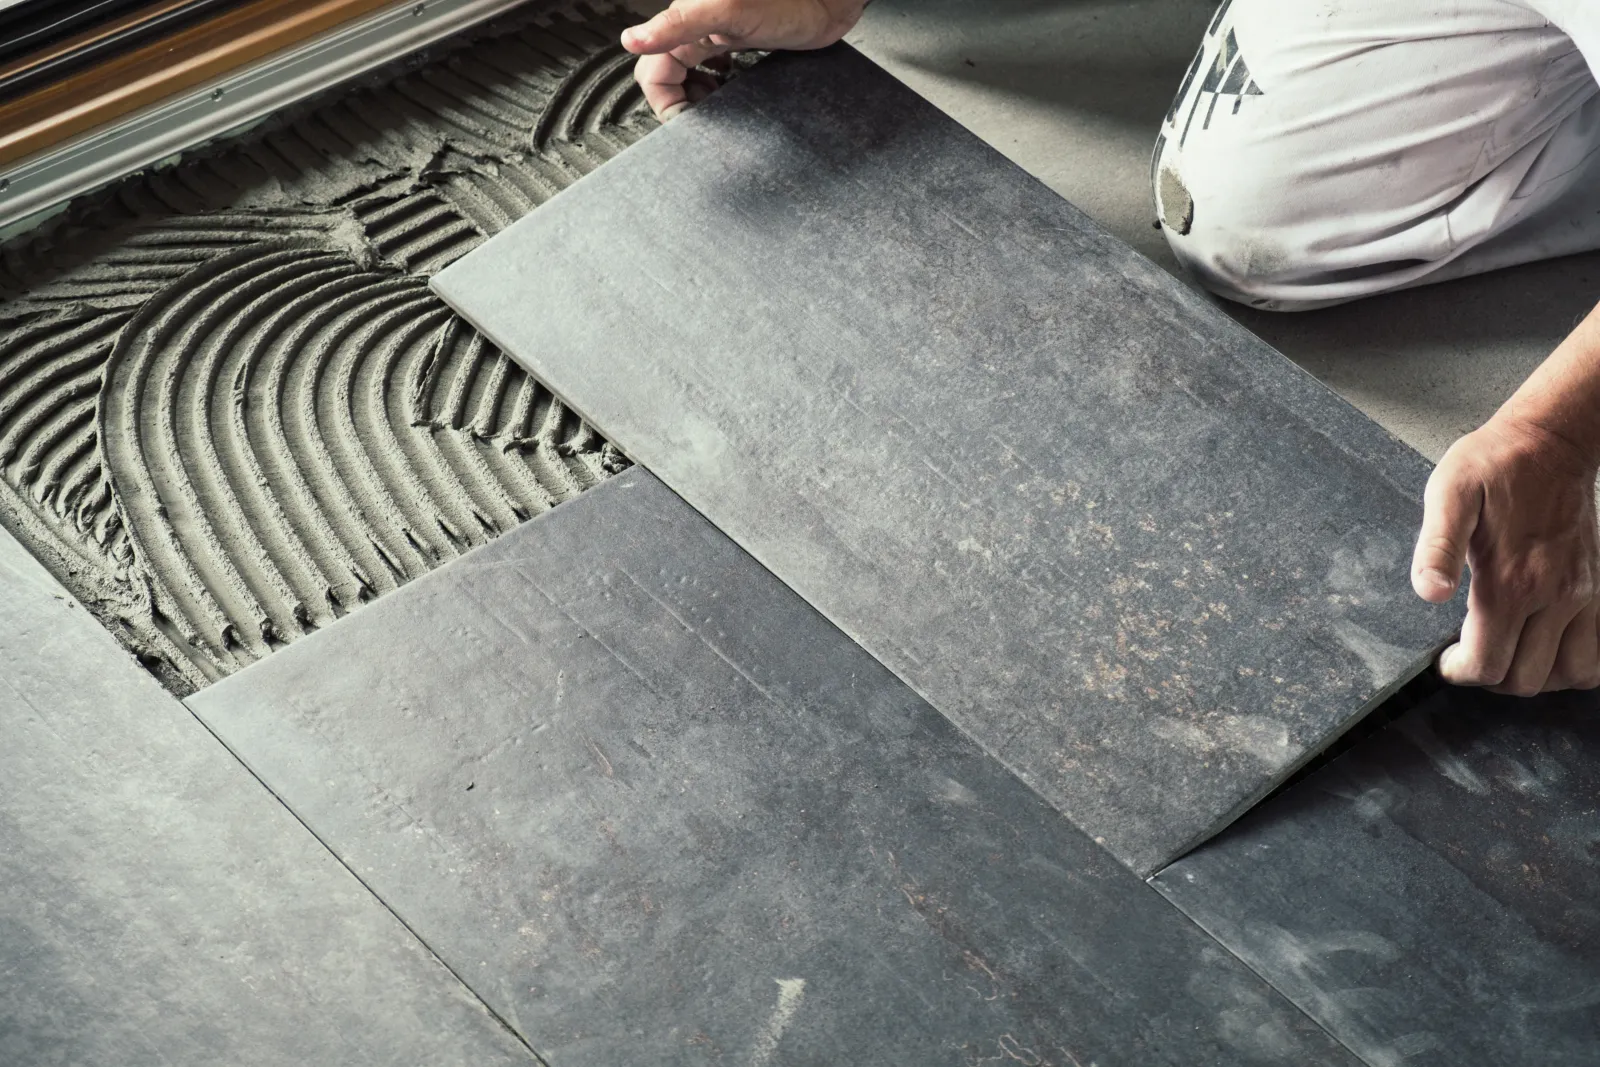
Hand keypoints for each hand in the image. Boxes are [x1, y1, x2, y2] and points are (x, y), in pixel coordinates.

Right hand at [621, 0, 867, 119]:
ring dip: (698, 97)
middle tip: (706, 120)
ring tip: (719, 108)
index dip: (666, 102)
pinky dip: (718, 86)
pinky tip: (732, 90)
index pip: (653, 72)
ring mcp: (719, 37)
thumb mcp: (727, 12)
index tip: (690, 123)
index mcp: (686, 22)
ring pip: (690, 74)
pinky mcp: (741, 43)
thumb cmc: (789, 1)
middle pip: (667, 75)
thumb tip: (631, 39)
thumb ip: (678, 25)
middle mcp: (696, 29)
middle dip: (680, 102)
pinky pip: (715, 69)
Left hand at [1412, 414, 1599, 693]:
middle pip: (1526, 679)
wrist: (1552, 443)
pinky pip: (1597, 653)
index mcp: (1512, 580)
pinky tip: (1544, 649)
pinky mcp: (1598, 589)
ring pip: (1569, 674)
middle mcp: (1554, 596)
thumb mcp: (1448, 494)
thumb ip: (1436, 547)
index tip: (1446, 659)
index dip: (1460, 672)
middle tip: (1470, 655)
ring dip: (1535, 677)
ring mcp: (1583, 595)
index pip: (1488, 663)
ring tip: (1505, 655)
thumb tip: (1429, 592)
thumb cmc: (1494, 465)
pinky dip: (1572, 665)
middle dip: (1491, 677)